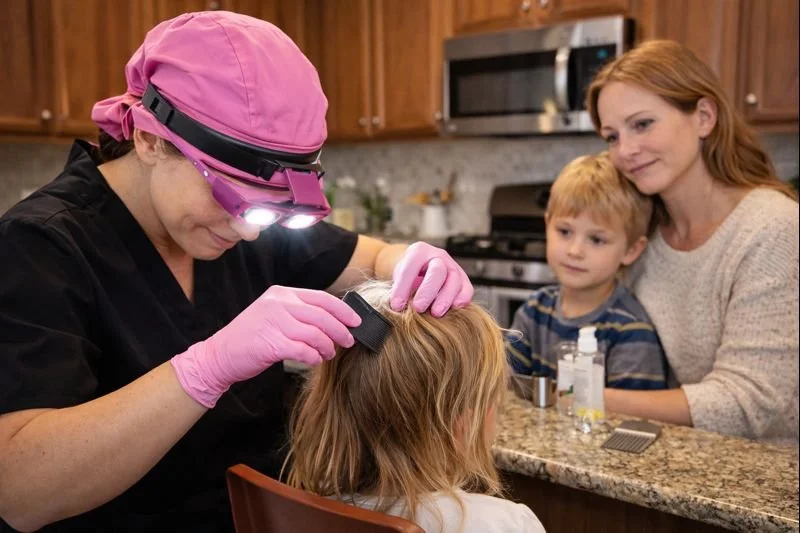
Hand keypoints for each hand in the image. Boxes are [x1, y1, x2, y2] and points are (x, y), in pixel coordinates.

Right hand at [170, 285, 360, 407]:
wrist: (218, 356)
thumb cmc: (250, 338)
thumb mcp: (273, 315)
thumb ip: (298, 313)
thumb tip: (333, 321)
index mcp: (281, 294)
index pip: (321, 298)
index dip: (343, 310)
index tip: (356, 321)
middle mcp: (278, 304)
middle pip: (323, 316)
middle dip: (341, 330)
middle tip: (348, 342)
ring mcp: (273, 322)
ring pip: (316, 333)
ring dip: (327, 346)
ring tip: (328, 354)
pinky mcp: (271, 343)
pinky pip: (304, 350)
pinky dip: (313, 356)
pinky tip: (313, 359)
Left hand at [390, 242, 472, 316]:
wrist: (420, 269)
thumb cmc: (408, 275)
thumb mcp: (398, 277)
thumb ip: (399, 290)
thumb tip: (398, 309)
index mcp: (418, 252)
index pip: (410, 268)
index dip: (403, 287)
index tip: (396, 306)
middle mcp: (438, 256)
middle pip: (437, 272)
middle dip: (427, 292)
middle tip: (418, 308)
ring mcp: (453, 266)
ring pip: (454, 280)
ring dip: (445, 298)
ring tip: (435, 313)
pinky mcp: (463, 279)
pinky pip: (467, 288)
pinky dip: (462, 299)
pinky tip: (454, 308)